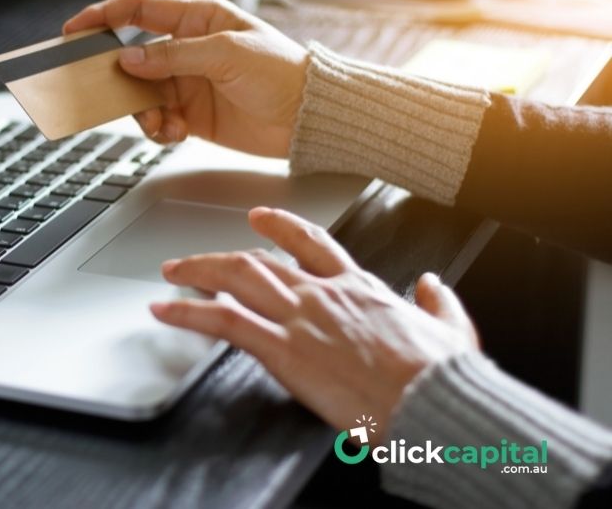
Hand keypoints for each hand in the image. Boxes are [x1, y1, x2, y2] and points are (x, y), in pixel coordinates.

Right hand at [63, 0, 307, 156]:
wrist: (308, 118)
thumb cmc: (282, 73)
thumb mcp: (227, 54)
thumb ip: (174, 56)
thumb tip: (129, 58)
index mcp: (198, 19)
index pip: (139, 10)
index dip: (103, 16)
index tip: (74, 29)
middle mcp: (188, 49)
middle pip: (133, 58)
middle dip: (118, 77)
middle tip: (105, 92)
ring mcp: (188, 83)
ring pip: (142, 94)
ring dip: (143, 111)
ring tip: (162, 124)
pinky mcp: (193, 115)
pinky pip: (159, 121)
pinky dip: (160, 130)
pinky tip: (176, 132)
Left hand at [151, 207, 479, 441]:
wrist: (433, 403)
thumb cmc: (442, 376)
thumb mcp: (453, 330)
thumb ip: (440, 304)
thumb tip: (434, 286)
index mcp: (360, 288)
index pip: (313, 244)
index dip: (281, 228)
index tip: (259, 218)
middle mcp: (323, 294)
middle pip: (260, 259)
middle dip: (221, 256)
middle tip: (192, 258)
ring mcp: (300, 318)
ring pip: (236, 278)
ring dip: (197, 272)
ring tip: (171, 273)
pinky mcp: (283, 349)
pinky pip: (224, 320)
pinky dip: (189, 312)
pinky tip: (167, 311)